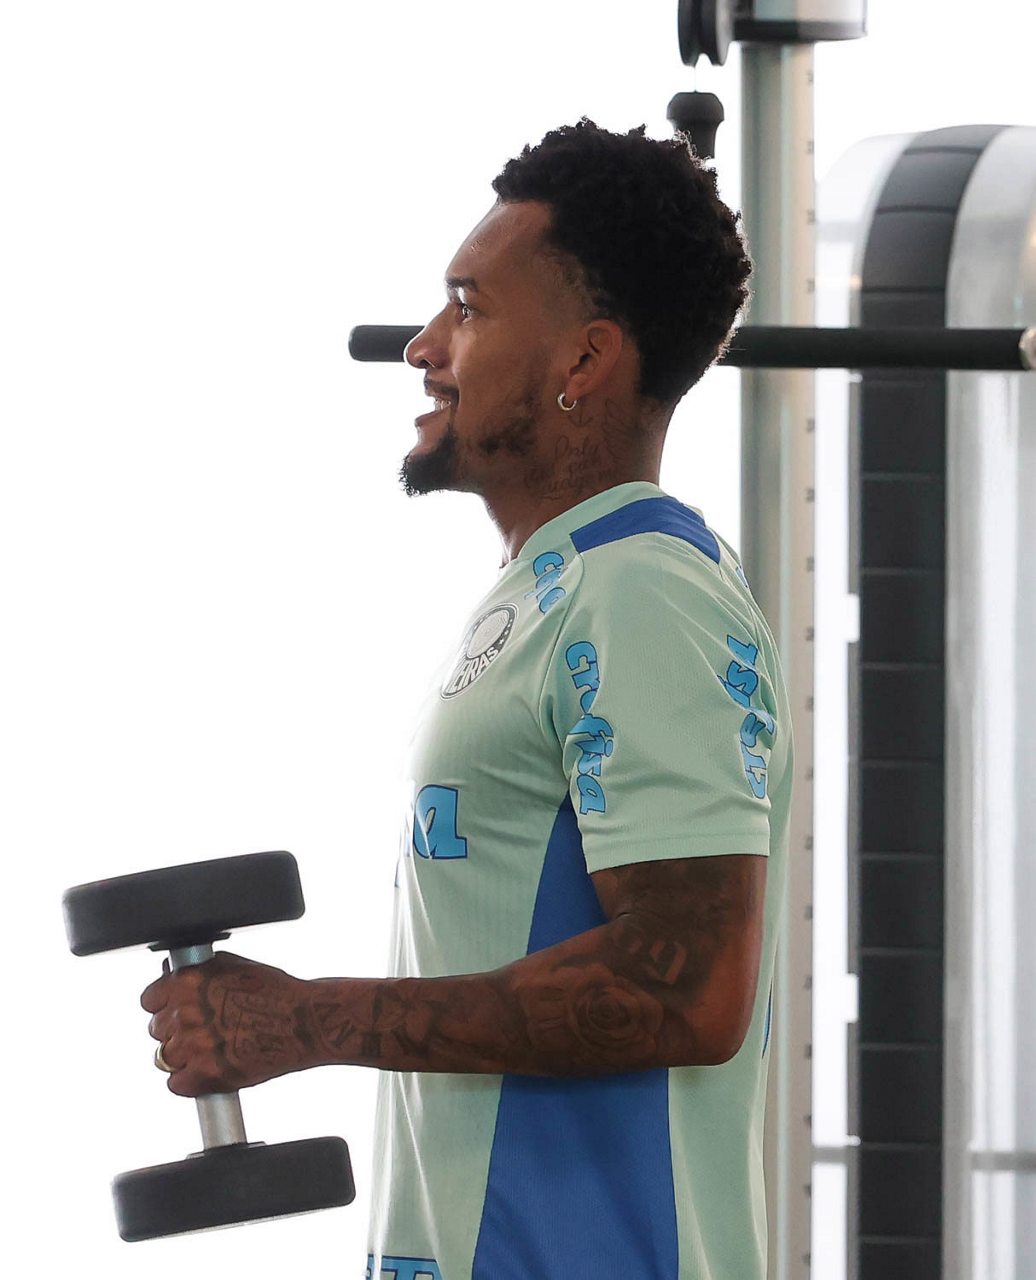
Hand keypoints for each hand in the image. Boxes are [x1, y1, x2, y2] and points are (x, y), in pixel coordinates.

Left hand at [140, 951, 315, 1096]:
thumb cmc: (275, 992)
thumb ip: (198, 970)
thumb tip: (170, 970)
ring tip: (210, 1049)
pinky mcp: (206, 1075)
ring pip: (165, 1058)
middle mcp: (186, 1013)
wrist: (304, 1023)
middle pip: (157, 1030)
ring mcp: (194, 1046)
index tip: (176, 1010)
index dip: (164, 1005)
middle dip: (176, 1030)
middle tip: (203, 1030)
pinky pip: (177, 1084)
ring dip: (183, 1056)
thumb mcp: (233, 966)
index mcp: (188, 982)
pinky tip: (209, 1068)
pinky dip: (190, 1080)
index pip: (149, 1000)